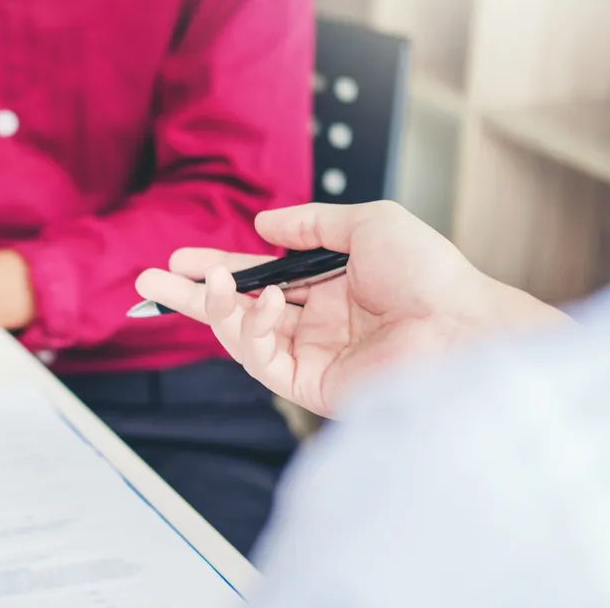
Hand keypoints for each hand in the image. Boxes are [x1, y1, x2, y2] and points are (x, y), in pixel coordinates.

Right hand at [135, 201, 567, 416]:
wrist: (461, 325)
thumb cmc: (430, 273)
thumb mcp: (369, 223)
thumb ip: (312, 223)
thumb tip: (263, 226)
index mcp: (331, 288)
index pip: (260, 278)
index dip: (219, 267)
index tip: (181, 257)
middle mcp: (318, 324)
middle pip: (238, 310)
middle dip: (191, 296)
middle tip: (149, 281)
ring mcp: (312, 356)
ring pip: (242, 335)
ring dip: (215, 307)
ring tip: (202, 281)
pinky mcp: (311, 386)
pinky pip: (262, 359)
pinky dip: (252, 328)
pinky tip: (262, 299)